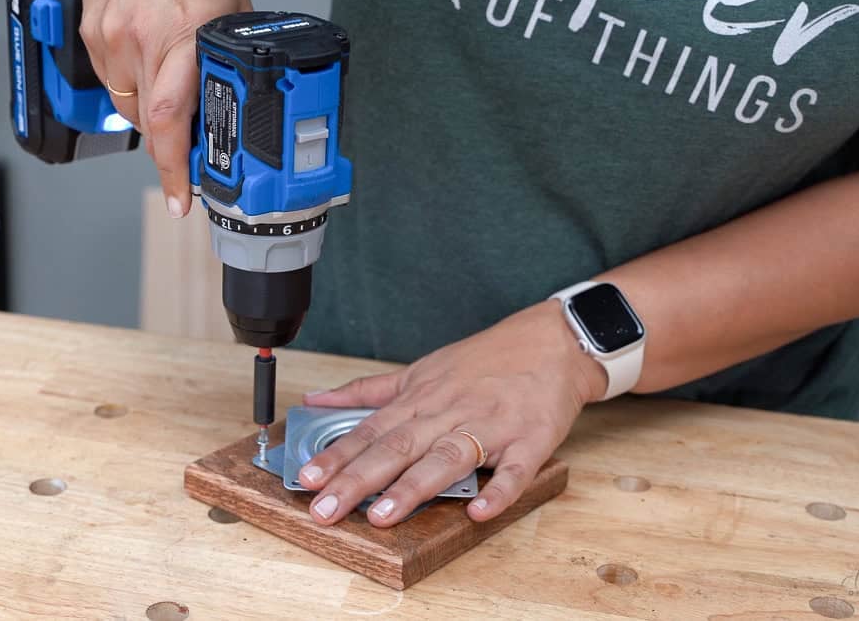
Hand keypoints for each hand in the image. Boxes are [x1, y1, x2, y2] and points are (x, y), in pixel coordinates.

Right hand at [81, 0, 250, 217]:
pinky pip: (110, 79)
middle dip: (169, 143)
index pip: (171, 121)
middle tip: (187, 146)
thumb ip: (230, 55)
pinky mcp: (91, 32)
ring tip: (168, 83)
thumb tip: (241, 99)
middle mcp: (141, 40)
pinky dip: (129, 82)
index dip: (174, 169)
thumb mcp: (230, 7)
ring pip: (128, 106)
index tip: (181, 200)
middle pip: (150, 122)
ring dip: (149, 111)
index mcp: (184, 37)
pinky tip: (145, 58)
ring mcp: (110, 37)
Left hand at [297, 300, 606, 526]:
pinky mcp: (530, 441)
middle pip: (397, 448)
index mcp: (420, 400)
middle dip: (357, 480)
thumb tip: (317, 400)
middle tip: (325, 510)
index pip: (369, 431)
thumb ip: (369, 391)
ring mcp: (489, 427)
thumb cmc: (484, 361)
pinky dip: (498, 492)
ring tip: (382, 516)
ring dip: (414, 487)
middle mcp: (448, 413)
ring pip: (446, 458)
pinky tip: (478, 512)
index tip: (306, 479)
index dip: (336, 456)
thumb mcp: (421, 370)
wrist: (552, 342)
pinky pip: (513, 471)